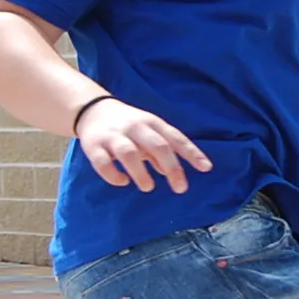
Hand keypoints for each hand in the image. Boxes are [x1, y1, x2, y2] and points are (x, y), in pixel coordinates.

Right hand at [77, 97, 211, 193]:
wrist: (93, 110)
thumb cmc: (129, 125)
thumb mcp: (149, 132)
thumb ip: (160, 152)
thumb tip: (171, 173)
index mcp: (152, 123)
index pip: (175, 137)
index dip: (191, 152)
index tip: (206, 168)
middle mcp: (135, 127)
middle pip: (156, 145)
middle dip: (171, 166)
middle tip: (180, 188)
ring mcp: (114, 136)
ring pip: (129, 153)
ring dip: (140, 172)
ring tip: (149, 187)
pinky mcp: (94, 146)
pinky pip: (103, 162)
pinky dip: (113, 175)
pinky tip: (122, 181)